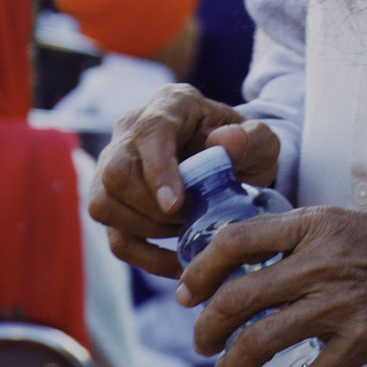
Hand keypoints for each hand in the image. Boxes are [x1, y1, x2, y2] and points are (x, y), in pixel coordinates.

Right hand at [87, 83, 281, 276]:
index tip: (175, 204)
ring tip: (187, 227)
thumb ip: (251, 138)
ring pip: (103, 204)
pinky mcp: (113, 202)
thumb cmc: (245, 147)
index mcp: (171, 104)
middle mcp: (131, 130)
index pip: (149, 132)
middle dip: (154, 206)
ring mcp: (113, 165)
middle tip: (193, 215)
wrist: (234, 163)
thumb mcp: (262, 140)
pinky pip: (114, 237)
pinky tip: (178, 262)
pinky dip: (146, 257)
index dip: (158, 170)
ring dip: (147, 228)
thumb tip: (226, 143)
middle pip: (115, 173)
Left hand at [177, 206, 366, 366]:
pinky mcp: (364, 340)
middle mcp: (322, 262)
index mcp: (317, 225)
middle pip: (236, 299)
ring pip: (259, 343)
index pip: (236, 240)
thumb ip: (308, 239)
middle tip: (203, 344)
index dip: (200, 270)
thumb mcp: (352, 220)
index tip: (188, 290)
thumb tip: (262, 265)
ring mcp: (341, 303)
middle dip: (206, 329)